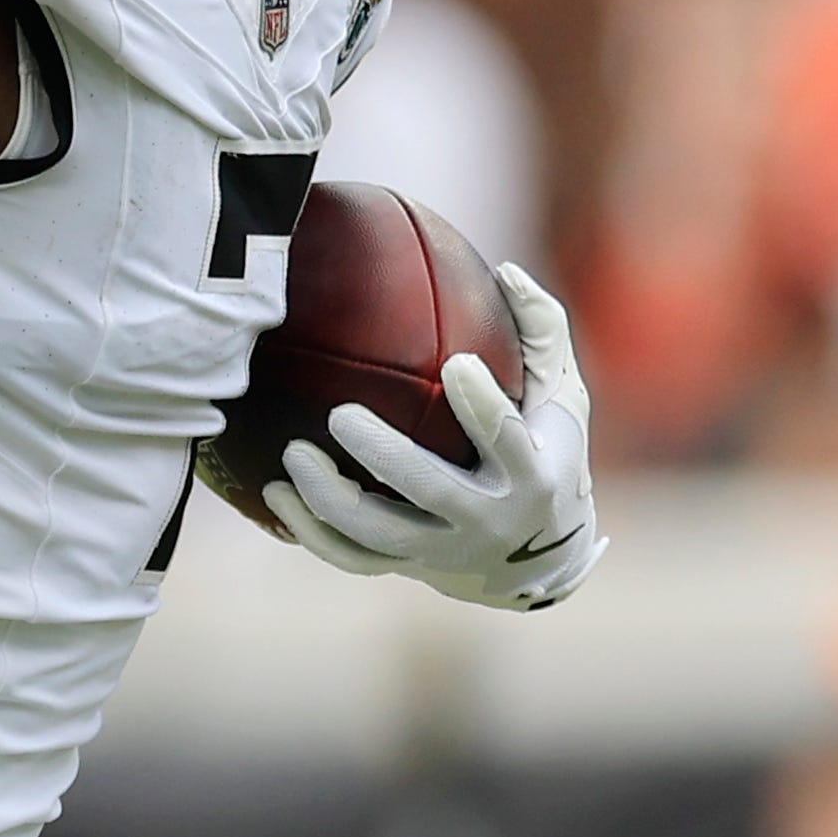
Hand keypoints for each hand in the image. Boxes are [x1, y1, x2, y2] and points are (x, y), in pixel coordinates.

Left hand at [272, 256, 602, 609]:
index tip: (455, 363)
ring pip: (380, 534)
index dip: (482, 406)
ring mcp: (444, 550)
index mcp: (532, 475)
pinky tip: (275, 494)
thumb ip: (542, 332)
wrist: (539, 558)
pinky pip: (351, 558)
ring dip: (330, 499)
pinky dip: (311, 532)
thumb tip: (506, 270)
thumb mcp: (562, 398)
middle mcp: (487, 520)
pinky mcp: (410, 566)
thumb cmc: (546, 451)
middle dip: (383, 455)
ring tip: (291, 455)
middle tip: (339, 414)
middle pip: (429, 490)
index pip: (506, 439)